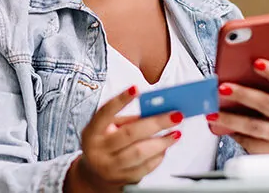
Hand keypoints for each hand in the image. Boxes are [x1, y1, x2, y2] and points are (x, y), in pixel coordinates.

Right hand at [65, 86, 182, 192]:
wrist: (95, 175)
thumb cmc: (106, 144)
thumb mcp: (109, 129)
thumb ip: (128, 120)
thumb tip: (155, 110)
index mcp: (92, 132)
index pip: (105, 113)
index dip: (120, 100)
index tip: (136, 89)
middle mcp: (98, 150)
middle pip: (129, 134)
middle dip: (156, 123)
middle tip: (175, 115)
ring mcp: (110, 167)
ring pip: (140, 152)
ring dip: (162, 142)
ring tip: (176, 133)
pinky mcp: (122, 180)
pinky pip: (145, 167)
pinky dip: (158, 156)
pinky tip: (165, 147)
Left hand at [207, 59, 268, 158]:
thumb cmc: (268, 109)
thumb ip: (255, 85)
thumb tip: (228, 74)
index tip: (256, 62)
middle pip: (267, 103)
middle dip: (243, 94)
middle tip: (222, 87)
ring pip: (254, 126)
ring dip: (230, 118)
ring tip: (212, 112)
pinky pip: (247, 141)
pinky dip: (230, 131)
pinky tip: (216, 124)